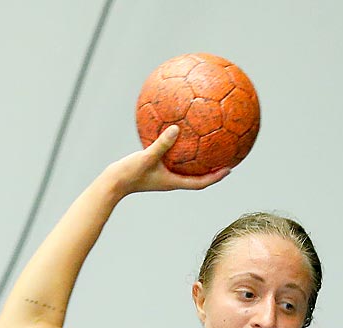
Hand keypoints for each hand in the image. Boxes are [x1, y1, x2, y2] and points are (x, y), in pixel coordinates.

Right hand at [104, 126, 230, 195]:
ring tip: (207, 145)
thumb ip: (162, 144)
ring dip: (197, 159)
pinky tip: (177, 135)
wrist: (112, 183)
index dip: (216, 177)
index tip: (230, 169)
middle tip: (226, 157)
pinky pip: (172, 158)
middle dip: (212, 168)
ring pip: (185, 167)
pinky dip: (178, 150)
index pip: (200, 182)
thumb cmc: (128, 173)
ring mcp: (163, 175)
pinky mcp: (155, 168)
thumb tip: (176, 128)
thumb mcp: (146, 157)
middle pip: (197, 176)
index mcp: (173, 181)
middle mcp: (171, 179)